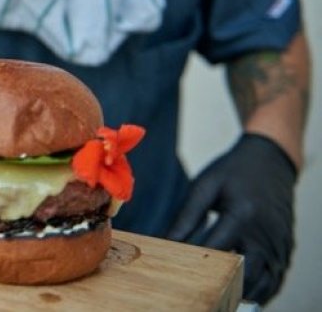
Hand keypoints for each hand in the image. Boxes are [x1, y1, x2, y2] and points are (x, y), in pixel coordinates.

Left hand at [167, 133, 296, 303]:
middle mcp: (265, 234)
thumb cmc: (233, 171)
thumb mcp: (205, 186)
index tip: (174, 265)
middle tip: (196, 283)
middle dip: (219, 282)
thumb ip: (186, 217)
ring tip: (217, 288)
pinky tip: (239, 287)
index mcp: (242, 215)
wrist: (270, 161)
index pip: (215, 250)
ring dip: (240, 289)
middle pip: (243, 274)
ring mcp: (279, 244)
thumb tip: (166, 243)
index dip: (193, 261)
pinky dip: (258, 288)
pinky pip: (275, 279)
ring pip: (263, 283)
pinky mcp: (285, 249)